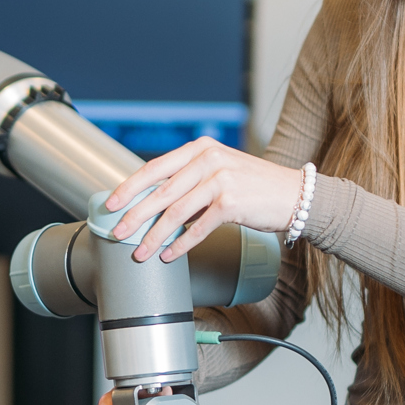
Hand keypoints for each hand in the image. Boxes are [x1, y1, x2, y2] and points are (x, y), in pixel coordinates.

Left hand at [103, 137, 305, 263]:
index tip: (111, 204)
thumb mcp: (219, 171)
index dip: (129, 187)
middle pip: (160, 192)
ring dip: (154, 236)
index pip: (154, 168)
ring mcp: (220, 179)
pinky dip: (181, 244)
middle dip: (135, 215)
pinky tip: (169, 255)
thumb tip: (151, 203)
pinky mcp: (231, 202)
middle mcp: (208, 159)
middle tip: (117, 232)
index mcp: (200, 149)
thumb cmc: (252, 186)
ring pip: (176, 213)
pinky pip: (197, 228)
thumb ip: (189, 180)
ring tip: (140, 252)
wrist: (293, 195)